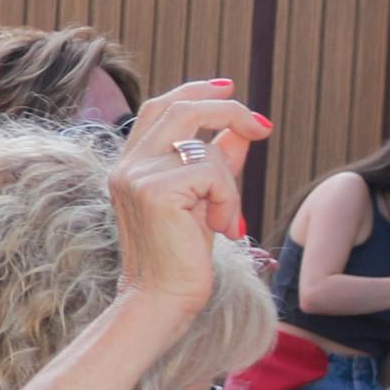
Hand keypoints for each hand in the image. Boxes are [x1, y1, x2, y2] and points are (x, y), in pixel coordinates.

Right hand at [106, 83, 271, 319]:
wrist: (161, 300)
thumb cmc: (181, 258)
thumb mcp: (203, 202)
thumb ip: (216, 163)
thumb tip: (241, 129)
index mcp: (130, 165)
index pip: (160, 108)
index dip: (195, 91)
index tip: (229, 89)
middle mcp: (127, 165)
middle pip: (180, 108)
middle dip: (227, 109)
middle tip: (262, 127)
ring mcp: (136, 175)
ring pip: (204, 146)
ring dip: (229, 182)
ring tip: (226, 220)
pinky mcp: (154, 190)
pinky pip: (212, 173)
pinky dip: (229, 200)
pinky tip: (222, 228)